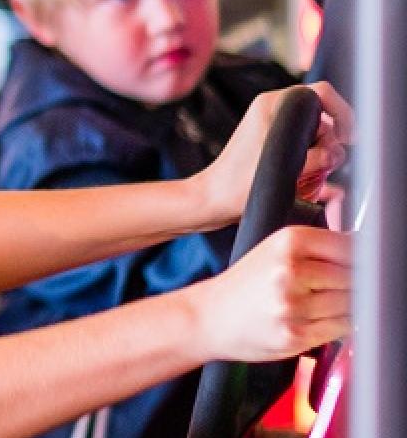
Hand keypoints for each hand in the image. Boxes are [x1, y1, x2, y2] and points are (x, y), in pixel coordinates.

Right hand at [187, 227, 351, 362]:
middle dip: (354, 285)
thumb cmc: (244, 285)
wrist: (208, 317)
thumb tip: (368, 256)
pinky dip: (338, 325)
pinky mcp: (295, 334)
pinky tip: (319, 319)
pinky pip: (340, 328)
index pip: (352, 247)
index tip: (362, 266)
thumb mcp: (275, 251)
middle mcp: (291, 271)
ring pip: (351, 304)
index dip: (362, 259)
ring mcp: (293, 305)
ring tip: (323, 305)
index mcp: (289, 242)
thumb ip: (319, 249)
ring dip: (347, 307)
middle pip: (355, 277)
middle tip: (338, 288)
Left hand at [195, 83, 353, 226]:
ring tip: (306, 178)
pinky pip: (308, 152)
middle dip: (330, 145)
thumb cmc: (235, 185)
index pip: (322, 93)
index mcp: (272, 105)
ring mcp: (276, 130)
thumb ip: (315, 157)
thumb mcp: (281, 168)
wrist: (212, 201)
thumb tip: (336, 153)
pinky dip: (312, 166)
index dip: (342, 113)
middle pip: (324, 120)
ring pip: (319, 139)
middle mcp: (275, 112)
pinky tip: (304, 182)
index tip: (347, 139)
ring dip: (322, 159)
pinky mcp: (277, 148)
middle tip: (320, 167)